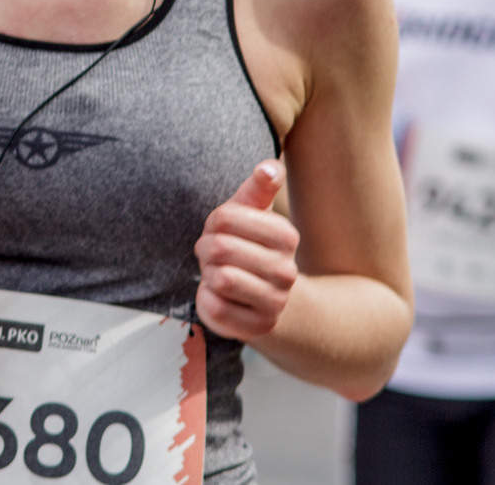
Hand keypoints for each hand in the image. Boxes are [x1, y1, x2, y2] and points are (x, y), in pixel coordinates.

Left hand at [195, 161, 300, 341]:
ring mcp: (275, 302)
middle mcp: (287, 271)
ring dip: (207, 273)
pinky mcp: (256, 327)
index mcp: (286, 236)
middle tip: (215, 254)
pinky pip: (214, 306)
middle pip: (219, 247)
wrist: (266, 298)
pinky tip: (220, 295)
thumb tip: (269, 167)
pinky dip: (207, 298)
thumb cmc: (250, 246)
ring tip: (218, 272)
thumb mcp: (253, 212)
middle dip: (207, 248)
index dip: (212, 222)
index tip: (221, 229)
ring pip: (218, 277)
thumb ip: (258, 187)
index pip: (223, 217)